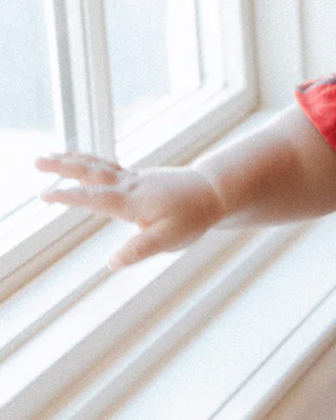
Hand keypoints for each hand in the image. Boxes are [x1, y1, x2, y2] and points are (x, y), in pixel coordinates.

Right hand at [35, 153, 226, 269]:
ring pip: (99, 166)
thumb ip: (139, 250)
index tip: (45, 195)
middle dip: (62, 166)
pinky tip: (84, 166)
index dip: (69, 197)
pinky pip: (109, 167)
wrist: (214, 192)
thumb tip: (111, 263)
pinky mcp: (141, 178)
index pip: (94, 198)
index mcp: (132, 201)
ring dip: (73, 160)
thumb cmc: (193, 217)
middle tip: (36, 160)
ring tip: (50, 156)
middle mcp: (130, 185)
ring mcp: (135, 179)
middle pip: (92, 172)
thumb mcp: (168, 240)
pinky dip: (91, 163)